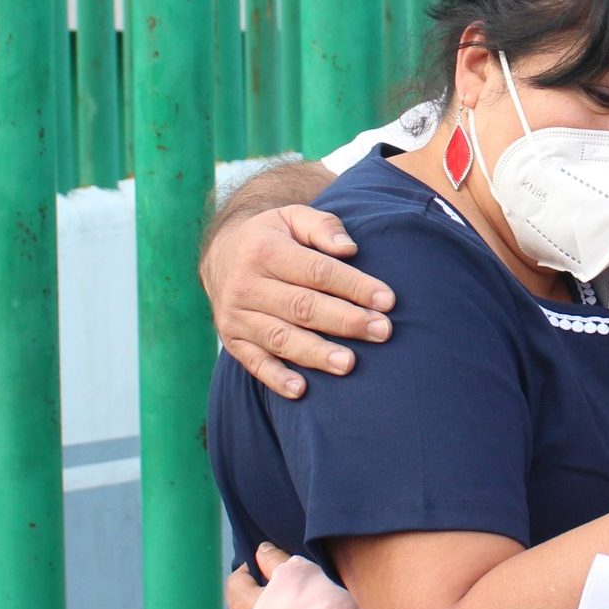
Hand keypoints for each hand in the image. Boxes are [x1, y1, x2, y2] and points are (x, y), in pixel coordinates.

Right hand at [204, 205, 395, 397]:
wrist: (220, 255)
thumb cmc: (273, 237)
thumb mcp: (293, 218)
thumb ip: (323, 227)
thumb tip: (349, 249)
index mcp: (265, 250)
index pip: (317, 271)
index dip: (354, 286)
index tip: (387, 300)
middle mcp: (247, 285)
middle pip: (302, 307)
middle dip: (345, 321)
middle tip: (382, 331)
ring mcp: (237, 315)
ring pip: (280, 338)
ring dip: (316, 353)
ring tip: (349, 364)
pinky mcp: (232, 340)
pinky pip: (254, 363)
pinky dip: (276, 378)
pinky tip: (302, 390)